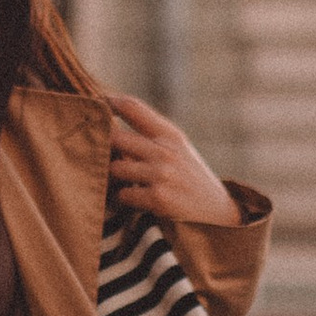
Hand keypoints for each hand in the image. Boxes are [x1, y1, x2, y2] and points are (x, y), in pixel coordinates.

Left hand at [107, 93, 241, 227]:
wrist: (217, 213)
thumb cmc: (190, 178)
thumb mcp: (179, 149)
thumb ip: (151, 135)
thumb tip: (111, 121)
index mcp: (170, 134)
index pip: (133, 107)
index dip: (110, 102)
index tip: (97, 105)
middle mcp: (165, 151)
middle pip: (115, 137)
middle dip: (105, 147)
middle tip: (103, 155)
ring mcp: (161, 174)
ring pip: (115, 168)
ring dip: (116, 177)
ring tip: (127, 181)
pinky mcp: (158, 198)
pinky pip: (123, 194)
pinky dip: (126, 198)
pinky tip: (139, 198)